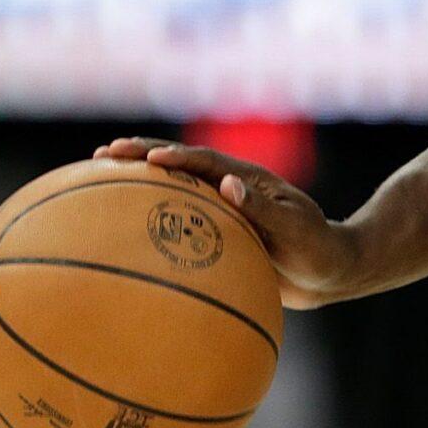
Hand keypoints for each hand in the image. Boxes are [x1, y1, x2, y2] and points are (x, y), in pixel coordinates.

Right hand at [93, 136, 360, 308]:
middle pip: (178, 165)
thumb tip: (228, 186)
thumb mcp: (296, 230)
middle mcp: (229, 189)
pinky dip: (150, 221)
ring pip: (173, 190)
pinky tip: (121, 235)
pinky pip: (178, 224)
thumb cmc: (317, 249)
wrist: (330, 272)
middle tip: (102, 155)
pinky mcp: (217, 234)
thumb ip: (263, 210)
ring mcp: (221, 210)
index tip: (145, 158)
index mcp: (247, 179)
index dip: (174, 156)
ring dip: (138, 183)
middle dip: (141, 156)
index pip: (203, 161)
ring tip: (97, 180)